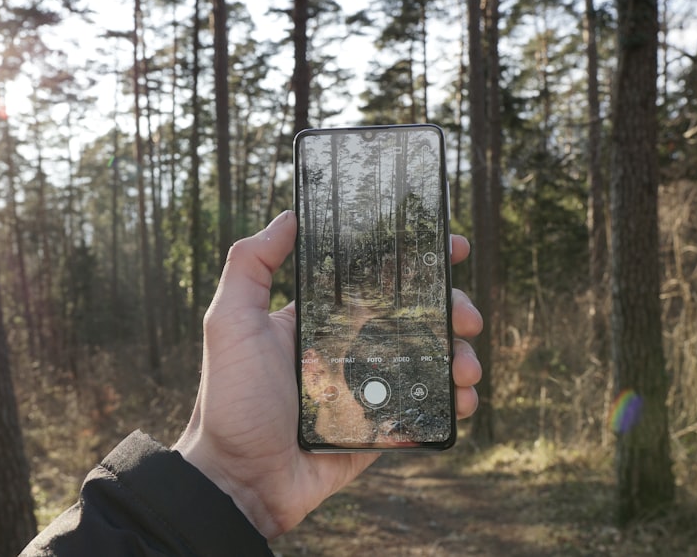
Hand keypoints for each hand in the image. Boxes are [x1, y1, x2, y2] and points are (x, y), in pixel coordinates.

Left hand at [174, 211, 482, 538]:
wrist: (239, 481)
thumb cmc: (229, 401)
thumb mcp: (229, 323)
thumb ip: (250, 265)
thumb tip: (288, 216)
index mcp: (323, 318)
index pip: (377, 278)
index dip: (417, 260)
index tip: (449, 247)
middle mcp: (351, 347)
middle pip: (417, 316)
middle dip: (452, 309)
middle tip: (467, 315)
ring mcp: (370, 387)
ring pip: (431, 360)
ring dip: (461, 355)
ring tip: (467, 367)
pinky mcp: (382, 427)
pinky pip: (428, 408)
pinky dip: (454, 401)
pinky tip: (463, 400)